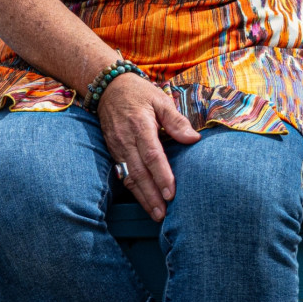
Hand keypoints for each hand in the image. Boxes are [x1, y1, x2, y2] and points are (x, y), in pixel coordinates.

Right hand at [98, 72, 198, 221]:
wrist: (108, 87)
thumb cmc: (138, 93)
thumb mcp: (160, 99)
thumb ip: (176, 121)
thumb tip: (194, 139)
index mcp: (140, 125)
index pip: (152, 155)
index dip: (161, 175)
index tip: (171, 193)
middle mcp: (126, 139)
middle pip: (139, 172)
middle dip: (151, 194)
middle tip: (163, 213)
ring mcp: (117, 147)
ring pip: (129, 176)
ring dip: (142, 197)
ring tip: (155, 214)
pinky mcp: (113, 151)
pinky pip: (122, 174)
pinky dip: (133, 190)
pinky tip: (143, 201)